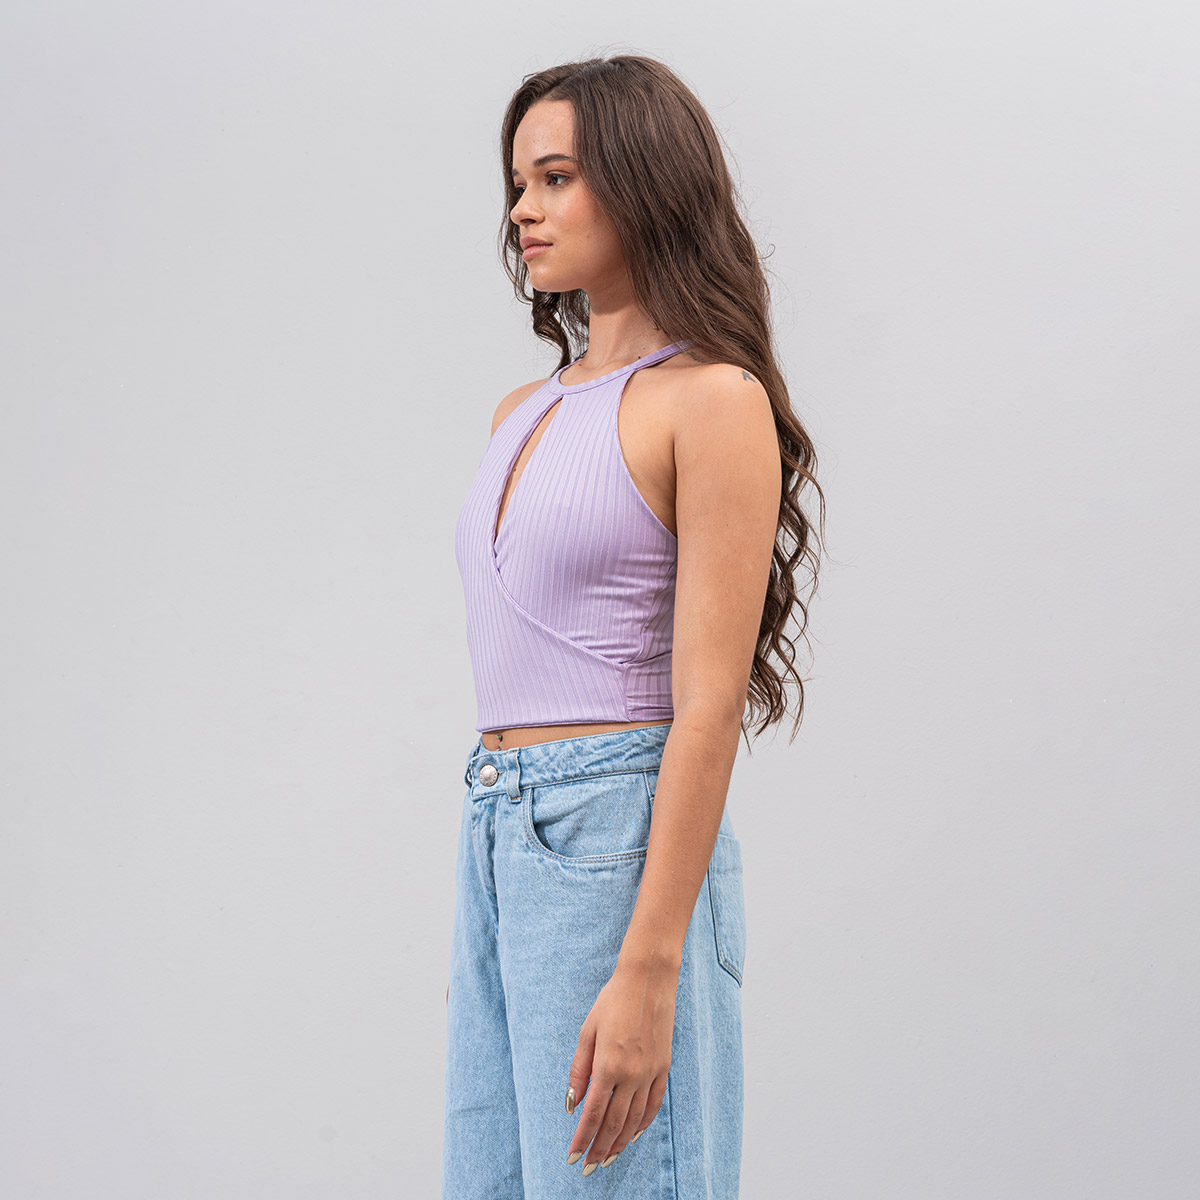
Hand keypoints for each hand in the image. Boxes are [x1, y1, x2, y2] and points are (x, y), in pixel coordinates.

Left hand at [566, 959, 677, 1173]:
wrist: (647, 980)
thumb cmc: (612, 1001)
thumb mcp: (587, 1031)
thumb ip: (579, 1070)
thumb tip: (572, 1103)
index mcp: (608, 1065)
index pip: (593, 1114)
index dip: (582, 1138)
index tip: (572, 1156)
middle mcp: (631, 1074)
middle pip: (613, 1123)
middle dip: (599, 1149)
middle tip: (587, 1167)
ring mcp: (650, 1072)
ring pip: (635, 1120)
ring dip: (620, 1143)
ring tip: (608, 1158)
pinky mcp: (664, 1067)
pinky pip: (653, 1104)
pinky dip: (643, 1124)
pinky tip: (633, 1135)